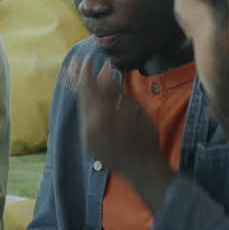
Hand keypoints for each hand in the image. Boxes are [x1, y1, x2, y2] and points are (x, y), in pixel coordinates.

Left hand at [72, 56, 172, 208]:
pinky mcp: (88, 144)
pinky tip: (96, 101)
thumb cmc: (146, 139)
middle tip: (82, 64)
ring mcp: (87, 137)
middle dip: (83, 80)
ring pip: (83, 109)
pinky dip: (89, 108)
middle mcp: (89, 127)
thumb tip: (105, 71)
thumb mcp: (137, 111)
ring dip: (86, 94)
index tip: (87, 59)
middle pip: (82, 97)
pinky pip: (85, 121)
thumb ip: (117, 92)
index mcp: (102, 116)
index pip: (89, 88)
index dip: (86, 72)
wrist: (143, 170)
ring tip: (91, 80)